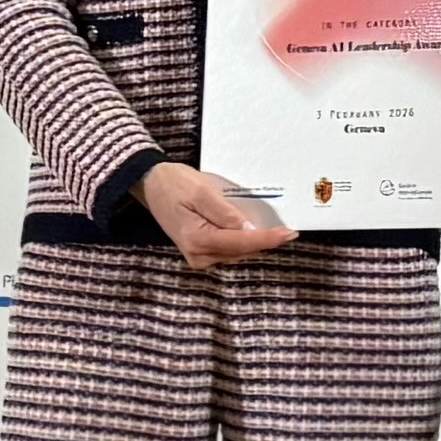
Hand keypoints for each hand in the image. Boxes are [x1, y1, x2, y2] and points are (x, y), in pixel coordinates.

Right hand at [140, 160, 296, 268]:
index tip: (290, 234)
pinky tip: (255, 232)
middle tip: (288, 230)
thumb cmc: (174, 183)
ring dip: (256, 243)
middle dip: (265, 242)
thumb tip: (249, 229)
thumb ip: (225, 213)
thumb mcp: (201, 191)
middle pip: (241, 251)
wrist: (150, 185)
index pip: (241, 242)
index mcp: (198, 240)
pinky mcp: (200, 253)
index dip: (268, 239)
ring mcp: (199, 257)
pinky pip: (229, 251)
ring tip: (276, 231)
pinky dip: (244, 243)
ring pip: (237, 253)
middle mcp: (199, 255)